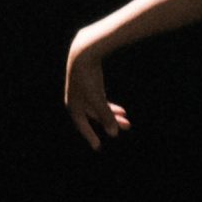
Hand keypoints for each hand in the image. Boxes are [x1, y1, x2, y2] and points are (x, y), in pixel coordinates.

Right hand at [65, 35, 129, 150]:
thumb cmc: (88, 78)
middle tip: (128, 126)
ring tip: (127, 118)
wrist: (84, 53)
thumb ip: (106, 116)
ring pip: (99, 108)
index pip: (82, 125)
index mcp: (73, 106)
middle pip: (95, 116)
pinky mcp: (90, 84)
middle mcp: (76, 101)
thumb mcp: (98, 99)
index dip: (90, 136)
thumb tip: (114, 134)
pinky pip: (100, 100)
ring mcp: (83, 92)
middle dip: (111, 122)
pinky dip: (109, 106)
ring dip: (113, 114)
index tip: (98, 148)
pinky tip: (119, 110)